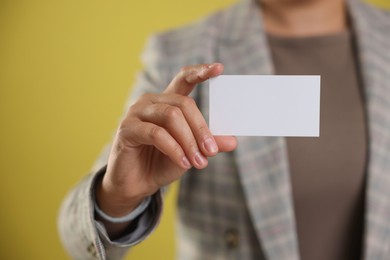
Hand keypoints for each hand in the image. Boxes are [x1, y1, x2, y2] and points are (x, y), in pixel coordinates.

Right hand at [96, 63, 236, 217]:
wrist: (137, 184)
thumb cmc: (162, 163)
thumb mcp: (191, 153)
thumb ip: (208, 144)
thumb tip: (233, 141)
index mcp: (168, 102)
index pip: (184, 79)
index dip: (200, 72)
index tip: (219, 68)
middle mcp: (152, 102)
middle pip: (184, 103)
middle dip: (201, 129)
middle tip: (211, 151)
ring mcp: (137, 112)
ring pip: (171, 116)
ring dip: (189, 140)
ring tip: (198, 162)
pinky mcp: (128, 128)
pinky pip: (156, 133)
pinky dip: (174, 149)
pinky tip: (183, 162)